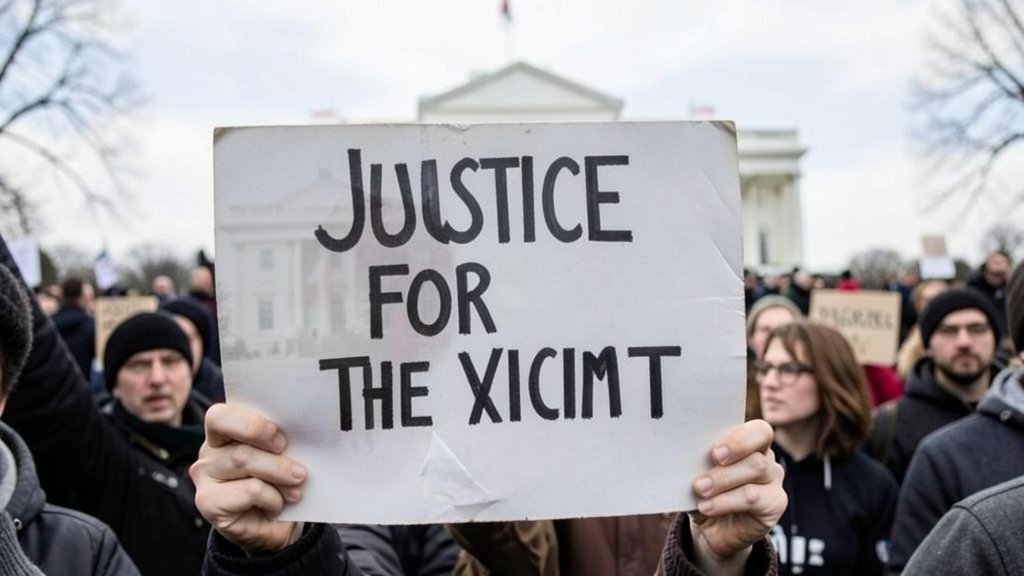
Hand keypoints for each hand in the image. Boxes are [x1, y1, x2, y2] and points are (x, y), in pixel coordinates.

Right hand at [190, 403, 307, 552]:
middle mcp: (209, 451)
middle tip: (298, 469)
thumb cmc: (279, 482)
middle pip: (240, 444)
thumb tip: (301, 437)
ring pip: (244, 463)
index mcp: (225, 431)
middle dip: (275, 456)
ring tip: (296, 487)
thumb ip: (281, 443)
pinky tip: (277, 506)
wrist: (274, 525)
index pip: (221, 416)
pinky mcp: (208, 502)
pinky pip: (250, 491)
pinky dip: (272, 498)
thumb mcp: (283, 457)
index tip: (279, 434)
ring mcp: (205, 477)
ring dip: (279, 475)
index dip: (251, 424)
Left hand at [689, 419, 785, 570]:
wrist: (712, 529)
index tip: (715, 448)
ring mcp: (773, 478)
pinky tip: (707, 506)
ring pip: (756, 467)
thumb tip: (682, 452)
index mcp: (748, 442)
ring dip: (724, 478)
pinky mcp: (776, 502)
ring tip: (700, 488)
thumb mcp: (697, 474)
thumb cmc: (705, 493)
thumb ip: (697, 461)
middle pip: (759, 443)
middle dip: (735, 448)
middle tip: (713, 458)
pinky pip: (753, 497)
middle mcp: (765, 456)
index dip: (739, 436)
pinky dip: (726, 501)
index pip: (756, 429)